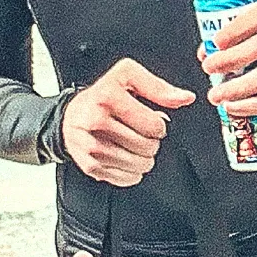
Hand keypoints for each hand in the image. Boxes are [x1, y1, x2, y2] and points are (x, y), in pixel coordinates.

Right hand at [60, 59, 193, 185]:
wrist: (70, 116)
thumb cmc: (102, 96)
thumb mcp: (128, 78)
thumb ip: (159, 88)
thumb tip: (185, 98)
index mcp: (108, 97)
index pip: (153, 125)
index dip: (158, 125)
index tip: (148, 120)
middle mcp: (96, 121)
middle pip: (147, 146)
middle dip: (151, 141)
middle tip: (140, 133)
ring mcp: (92, 147)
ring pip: (140, 165)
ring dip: (143, 157)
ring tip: (132, 144)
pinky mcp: (91, 166)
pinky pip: (127, 178)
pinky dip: (131, 171)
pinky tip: (123, 156)